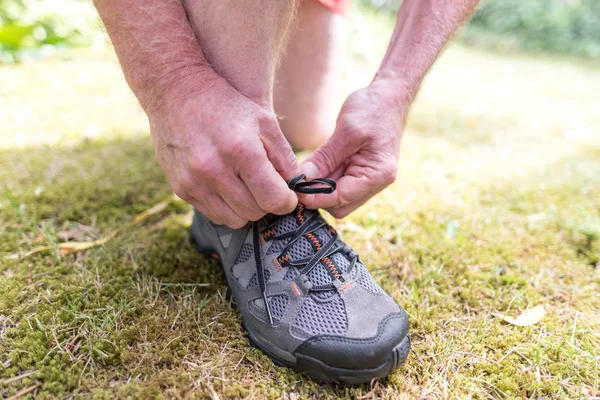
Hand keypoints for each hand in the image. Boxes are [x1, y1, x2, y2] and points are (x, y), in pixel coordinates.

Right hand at [149, 69, 298, 227]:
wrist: (175, 92)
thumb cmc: (225, 105)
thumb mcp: (264, 122)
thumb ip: (284, 158)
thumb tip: (296, 189)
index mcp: (241, 150)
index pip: (273, 199)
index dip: (287, 201)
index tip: (287, 195)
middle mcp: (215, 170)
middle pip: (255, 212)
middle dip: (266, 203)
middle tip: (266, 186)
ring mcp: (194, 182)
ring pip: (234, 220)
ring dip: (246, 208)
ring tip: (246, 186)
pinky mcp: (181, 189)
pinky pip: (213, 215)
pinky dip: (225, 207)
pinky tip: (226, 186)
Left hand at [299, 78, 407, 217]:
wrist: (389, 96)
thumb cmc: (373, 109)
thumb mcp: (346, 131)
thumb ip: (325, 157)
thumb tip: (302, 179)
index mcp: (377, 175)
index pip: (340, 199)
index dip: (315, 196)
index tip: (294, 188)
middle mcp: (376, 183)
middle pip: (339, 205)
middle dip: (318, 194)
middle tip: (299, 177)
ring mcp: (369, 179)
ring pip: (337, 198)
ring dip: (320, 187)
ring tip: (309, 166)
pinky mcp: (360, 172)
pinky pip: (339, 184)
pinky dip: (325, 178)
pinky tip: (316, 165)